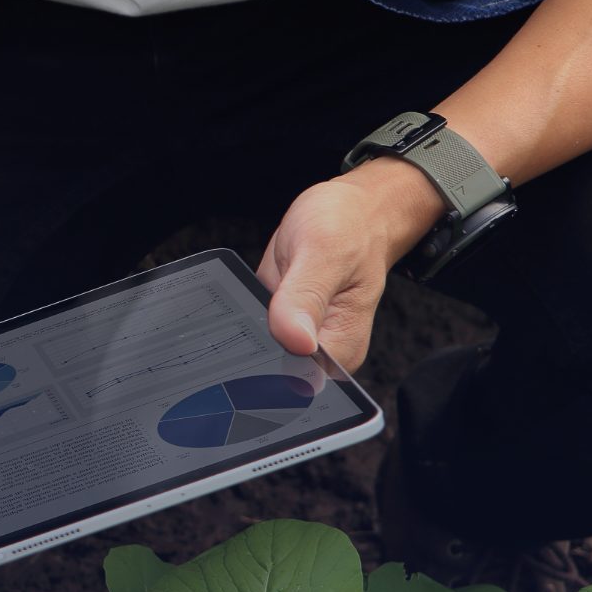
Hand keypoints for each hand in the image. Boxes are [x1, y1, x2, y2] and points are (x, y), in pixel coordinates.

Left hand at [256, 159, 443, 371]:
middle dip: (250, 349)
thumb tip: (296, 342)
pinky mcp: (274, 322)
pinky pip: (246, 329)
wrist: (353, 211)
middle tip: (257, 308)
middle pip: (268, 371)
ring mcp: (293, 337)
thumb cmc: (350, 228)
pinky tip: (244, 297)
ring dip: (239, 332)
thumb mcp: (326, 253)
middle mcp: (318, 350)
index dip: (269, 367)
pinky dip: (237, 316)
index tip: (259, 338)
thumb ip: (306, 297)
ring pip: (252, 351)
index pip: (295, 380)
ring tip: (254, 299)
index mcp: (341, 348)